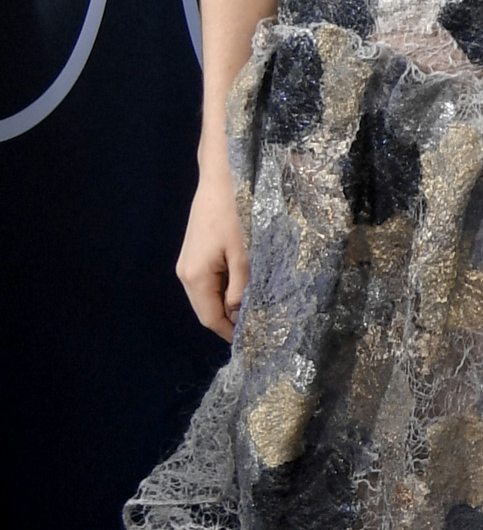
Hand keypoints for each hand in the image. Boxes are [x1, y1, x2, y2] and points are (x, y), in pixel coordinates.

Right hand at [175, 170, 246, 337]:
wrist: (216, 189)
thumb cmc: (232, 218)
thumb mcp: (242, 254)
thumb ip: (240, 286)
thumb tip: (237, 311)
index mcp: (195, 277)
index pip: (210, 316)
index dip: (227, 331)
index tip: (247, 340)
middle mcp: (184, 276)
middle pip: (204, 311)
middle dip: (225, 322)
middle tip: (251, 329)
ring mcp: (184, 268)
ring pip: (203, 300)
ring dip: (222, 309)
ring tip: (247, 313)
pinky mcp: (189, 261)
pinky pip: (203, 286)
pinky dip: (218, 295)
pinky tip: (236, 294)